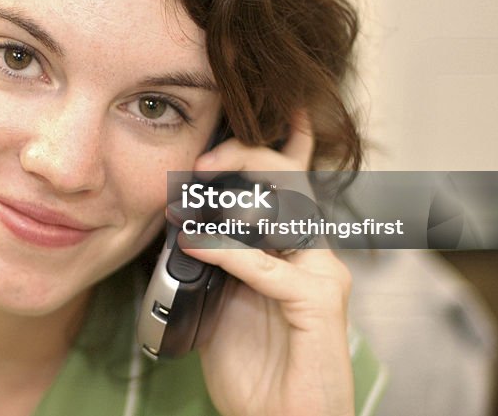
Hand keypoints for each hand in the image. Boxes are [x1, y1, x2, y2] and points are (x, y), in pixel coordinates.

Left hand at [180, 112, 354, 415]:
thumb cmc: (254, 369)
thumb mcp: (220, 301)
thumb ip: (209, 261)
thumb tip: (177, 227)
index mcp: (290, 247)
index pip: (285, 179)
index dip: (264, 143)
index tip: (219, 128)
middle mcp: (311, 251)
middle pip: (288, 177)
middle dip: (244, 154)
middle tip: (198, 160)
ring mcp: (321, 273)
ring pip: (287, 206)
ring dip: (234, 195)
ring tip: (191, 192)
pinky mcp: (319, 302)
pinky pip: (270, 265)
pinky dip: (228, 251)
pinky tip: (196, 244)